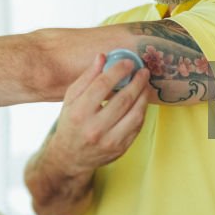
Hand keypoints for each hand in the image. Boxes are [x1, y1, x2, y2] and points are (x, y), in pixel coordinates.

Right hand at [45, 54, 150, 177]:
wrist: (70, 157)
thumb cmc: (70, 123)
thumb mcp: (71, 99)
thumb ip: (86, 78)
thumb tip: (102, 57)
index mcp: (79, 113)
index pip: (102, 85)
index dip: (118, 71)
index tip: (128, 62)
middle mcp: (94, 128)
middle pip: (123, 100)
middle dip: (137, 82)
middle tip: (143, 71)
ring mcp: (109, 141)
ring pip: (135, 114)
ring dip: (144, 96)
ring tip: (145, 84)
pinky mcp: (121, 149)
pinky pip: (137, 126)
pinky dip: (142, 111)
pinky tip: (141, 101)